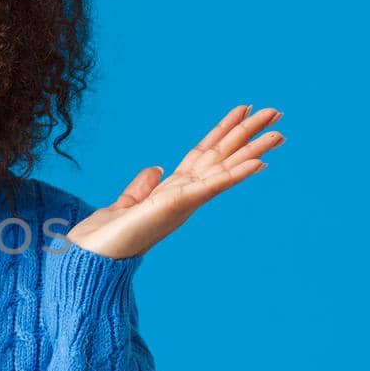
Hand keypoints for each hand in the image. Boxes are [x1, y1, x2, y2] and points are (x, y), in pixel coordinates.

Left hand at [65, 103, 285, 259]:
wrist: (90, 260)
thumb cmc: (105, 239)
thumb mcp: (125, 204)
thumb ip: (142, 187)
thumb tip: (155, 169)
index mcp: (173, 191)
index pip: (204, 154)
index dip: (223, 131)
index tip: (244, 110)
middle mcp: (184, 195)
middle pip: (222, 156)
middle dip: (248, 134)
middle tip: (276, 112)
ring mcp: (183, 201)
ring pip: (225, 168)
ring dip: (253, 151)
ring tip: (279, 132)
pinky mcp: (176, 205)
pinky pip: (212, 186)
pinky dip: (235, 174)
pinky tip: (258, 163)